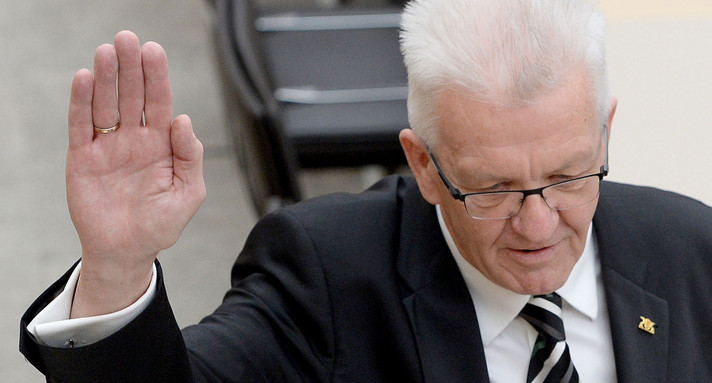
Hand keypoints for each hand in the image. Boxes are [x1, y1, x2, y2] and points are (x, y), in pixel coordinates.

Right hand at [67, 31, 205, 317]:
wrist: (126, 252)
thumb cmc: (160, 225)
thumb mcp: (188, 193)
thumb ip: (190, 157)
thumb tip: (185, 120)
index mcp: (162, 144)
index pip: (161, 103)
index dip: (157, 77)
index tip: (154, 51)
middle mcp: (135, 139)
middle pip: (132, 96)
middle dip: (131, 68)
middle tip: (127, 39)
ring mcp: (108, 147)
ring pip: (106, 104)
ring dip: (107, 78)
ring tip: (107, 51)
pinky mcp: (83, 158)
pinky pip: (81, 126)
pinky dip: (82, 102)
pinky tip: (85, 79)